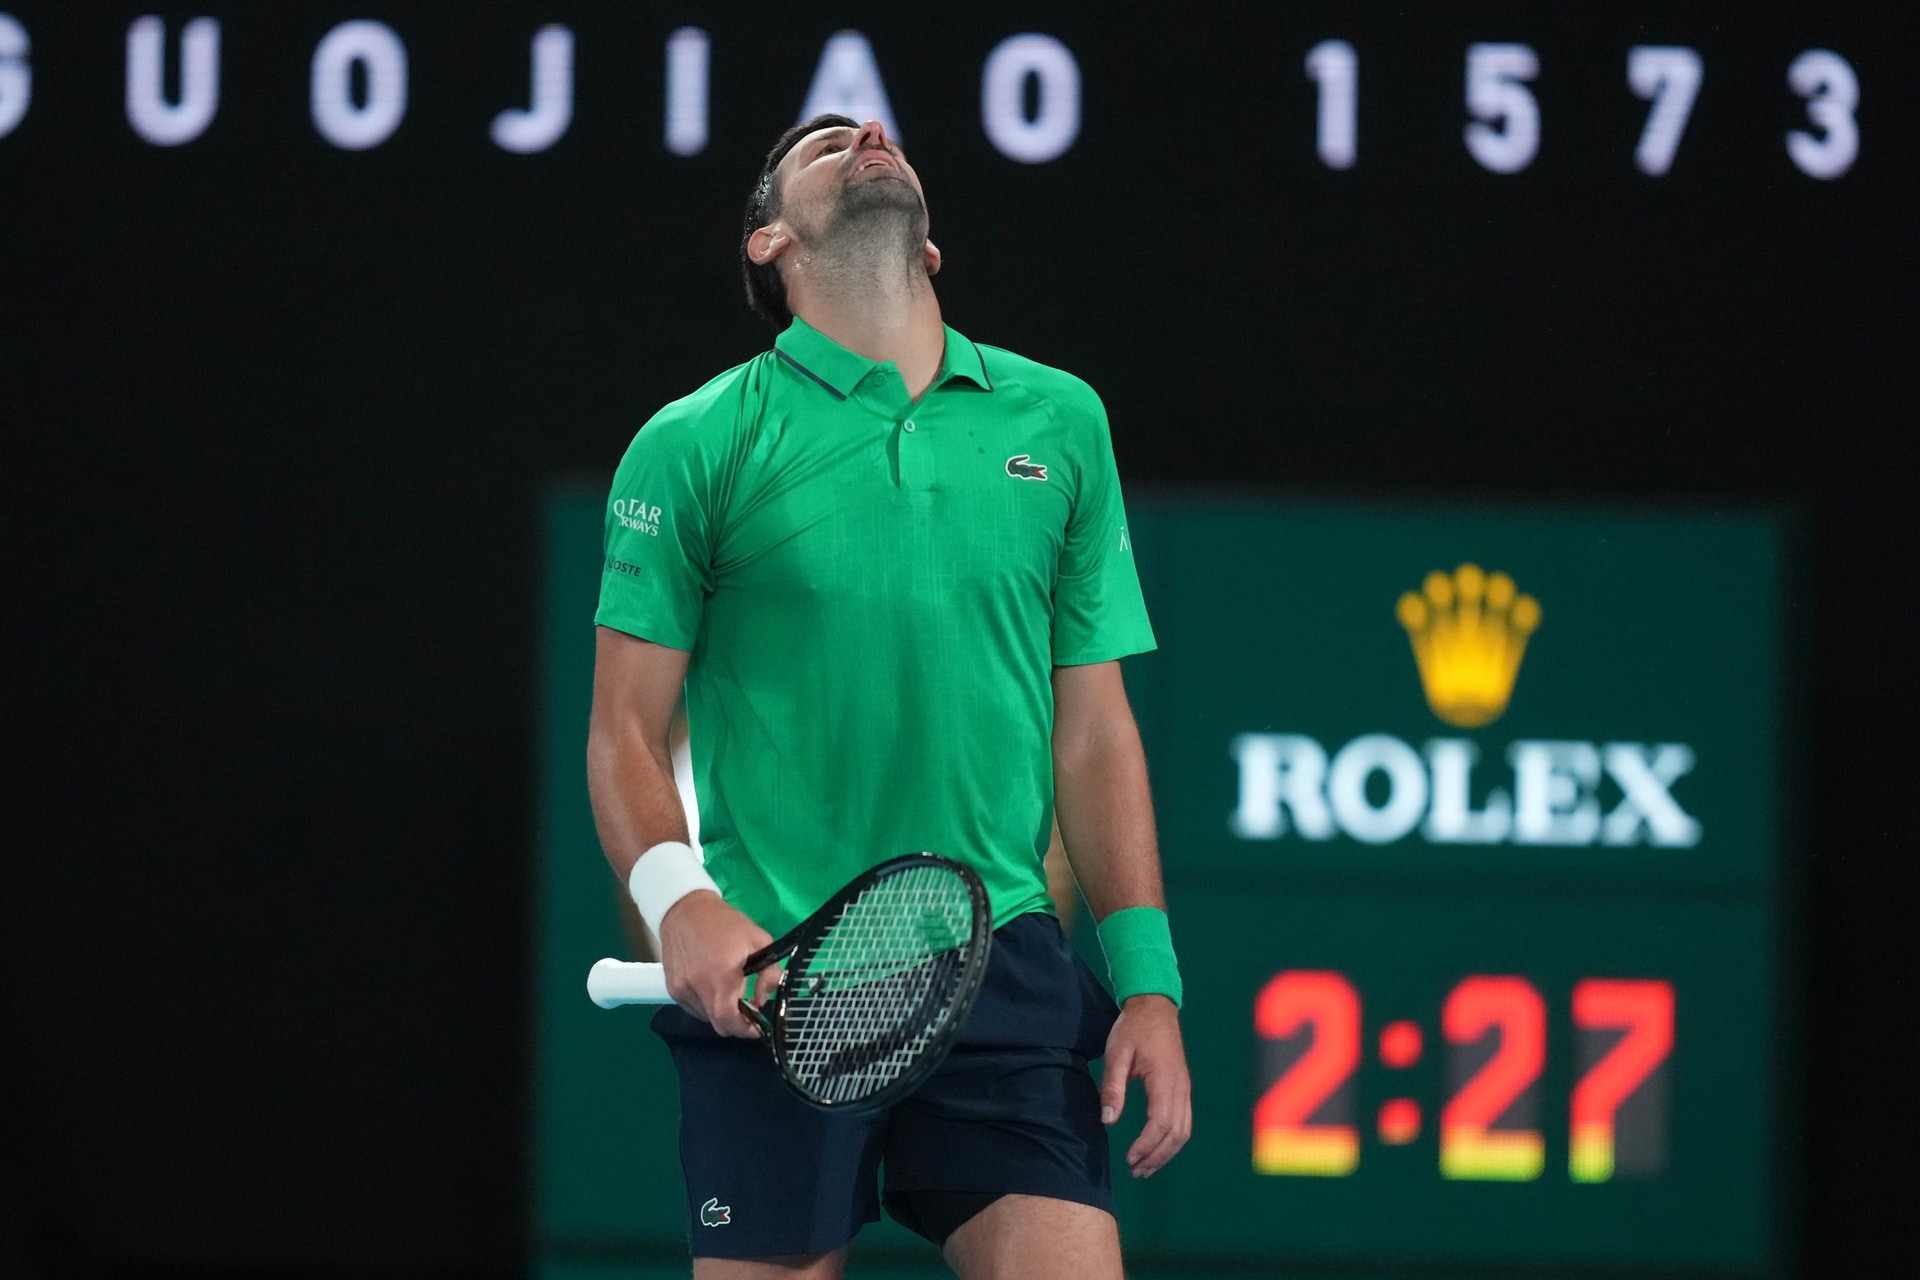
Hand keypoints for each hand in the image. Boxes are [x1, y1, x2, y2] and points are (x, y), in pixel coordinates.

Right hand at [656, 891, 775, 1038]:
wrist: (685, 908)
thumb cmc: (726, 924)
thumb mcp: (760, 941)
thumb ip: (770, 973)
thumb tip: (763, 999)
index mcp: (720, 976)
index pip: (729, 1020)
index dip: (745, 1030)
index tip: (756, 1026)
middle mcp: (697, 987)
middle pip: (718, 1025)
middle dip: (735, 1023)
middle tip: (747, 1011)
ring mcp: (681, 989)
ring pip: (705, 1018)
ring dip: (719, 1013)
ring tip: (728, 992)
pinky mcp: (672, 988)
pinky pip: (693, 1008)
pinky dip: (705, 1005)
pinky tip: (712, 986)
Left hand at [1100, 994, 1191, 1176]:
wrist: (1155, 1006)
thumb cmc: (1134, 1028)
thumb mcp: (1116, 1054)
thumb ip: (1113, 1087)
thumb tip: (1108, 1121)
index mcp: (1165, 1081)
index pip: (1161, 1124)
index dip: (1146, 1146)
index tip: (1129, 1159)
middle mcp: (1181, 1088)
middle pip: (1177, 1134)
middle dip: (1158, 1156)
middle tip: (1136, 1171)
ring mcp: (1185, 1088)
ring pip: (1184, 1130)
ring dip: (1166, 1152)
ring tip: (1145, 1167)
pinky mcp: (1182, 1087)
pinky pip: (1183, 1121)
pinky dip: (1172, 1139)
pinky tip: (1156, 1147)